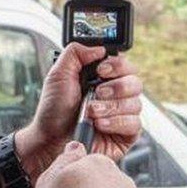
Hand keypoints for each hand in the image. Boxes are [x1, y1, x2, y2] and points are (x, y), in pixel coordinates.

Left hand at [15, 43, 142, 178]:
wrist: (50, 139)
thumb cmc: (54, 110)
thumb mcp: (58, 75)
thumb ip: (75, 53)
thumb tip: (99, 48)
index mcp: (104, 79)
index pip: (125, 65)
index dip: (117, 65)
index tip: (101, 70)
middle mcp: (116, 95)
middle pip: (136, 82)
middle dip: (115, 88)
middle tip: (96, 93)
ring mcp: (122, 115)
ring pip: (136, 103)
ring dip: (111, 107)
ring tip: (91, 112)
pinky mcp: (126, 135)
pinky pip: (135, 124)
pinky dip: (116, 122)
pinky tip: (100, 124)